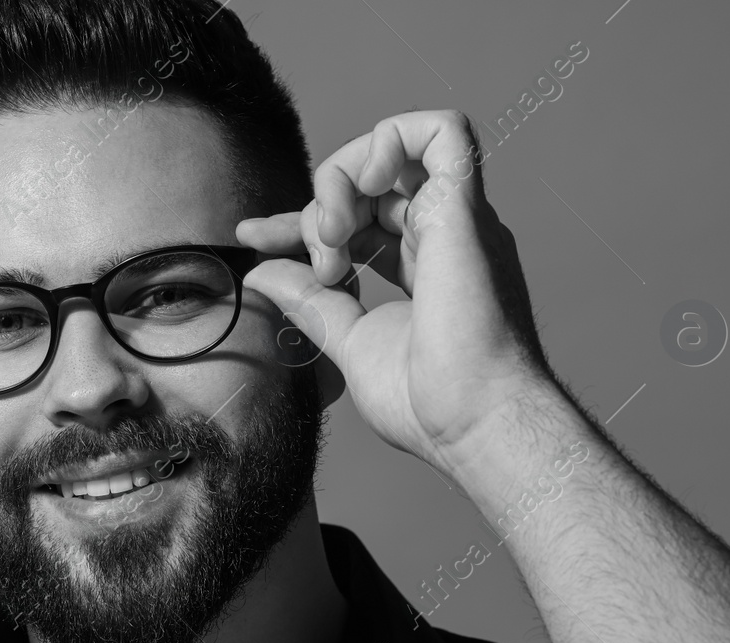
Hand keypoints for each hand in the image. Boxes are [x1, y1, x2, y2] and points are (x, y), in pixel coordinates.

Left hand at [237, 110, 555, 476]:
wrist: (476, 425)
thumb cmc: (429, 404)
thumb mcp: (349, 341)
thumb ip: (310, 301)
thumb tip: (262, 272)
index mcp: (425, 264)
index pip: (356, 218)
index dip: (301, 221)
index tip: (253, 238)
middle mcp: (445, 234)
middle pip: (366, 184)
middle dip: (317, 209)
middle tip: (319, 268)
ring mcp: (457, 219)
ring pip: (392, 150)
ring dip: (342, 180)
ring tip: (333, 238)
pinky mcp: (464, 210)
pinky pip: (442, 130)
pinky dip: (390, 140)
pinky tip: (362, 185)